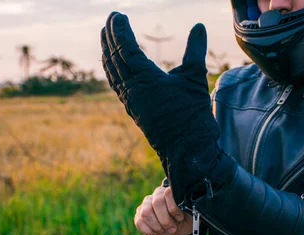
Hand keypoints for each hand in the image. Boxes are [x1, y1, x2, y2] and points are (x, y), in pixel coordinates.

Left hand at [101, 12, 235, 206]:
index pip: (126, 49)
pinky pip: (117, 86)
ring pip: (113, 73)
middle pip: (114, 59)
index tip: (117, 17)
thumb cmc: (192, 115)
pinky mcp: (133, 110)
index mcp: (145, 79)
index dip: (120, 31)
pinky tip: (113, 67)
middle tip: (109, 20)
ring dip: (107, 53)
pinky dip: (112, 71)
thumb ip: (195, 50)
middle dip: (110, 38)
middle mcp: (132, 90)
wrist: (187, 149)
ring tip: (105, 38)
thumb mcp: (195, 78)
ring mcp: (130, 102)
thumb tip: (198, 26)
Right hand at [135, 186, 193, 234]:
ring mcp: (146, 203)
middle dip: (165, 220)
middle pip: (157, 203)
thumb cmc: (186, 219)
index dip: (174, 209)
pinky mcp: (139, 214)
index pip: (168, 193)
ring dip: (157, 226)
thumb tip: (183, 207)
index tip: (180, 218)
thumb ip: (188, 208)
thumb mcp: (192, 214)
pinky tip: (157, 232)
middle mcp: (157, 194)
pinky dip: (148, 230)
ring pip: (146, 213)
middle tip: (172, 229)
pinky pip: (139, 222)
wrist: (178, 227)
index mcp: (170, 191)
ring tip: (164, 231)